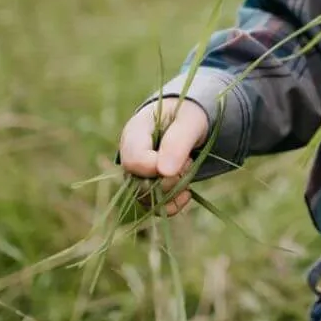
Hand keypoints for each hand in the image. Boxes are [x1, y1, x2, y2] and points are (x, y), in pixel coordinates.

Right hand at [117, 98, 209, 215]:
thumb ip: (177, 142)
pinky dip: (172, 205)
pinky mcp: (147, 185)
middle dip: (169, 180)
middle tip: (189, 161)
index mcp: (135, 131)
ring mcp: (136, 171)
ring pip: (145, 197)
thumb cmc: (188, 115)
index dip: (158, 168)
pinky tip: (187, 193)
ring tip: (188, 171)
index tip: (184, 159)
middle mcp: (130, 154)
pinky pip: (153, 205)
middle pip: (138, 183)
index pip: (134, 161)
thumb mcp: (190, 120)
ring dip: (173, 191)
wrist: (189, 120)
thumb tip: (164, 172)